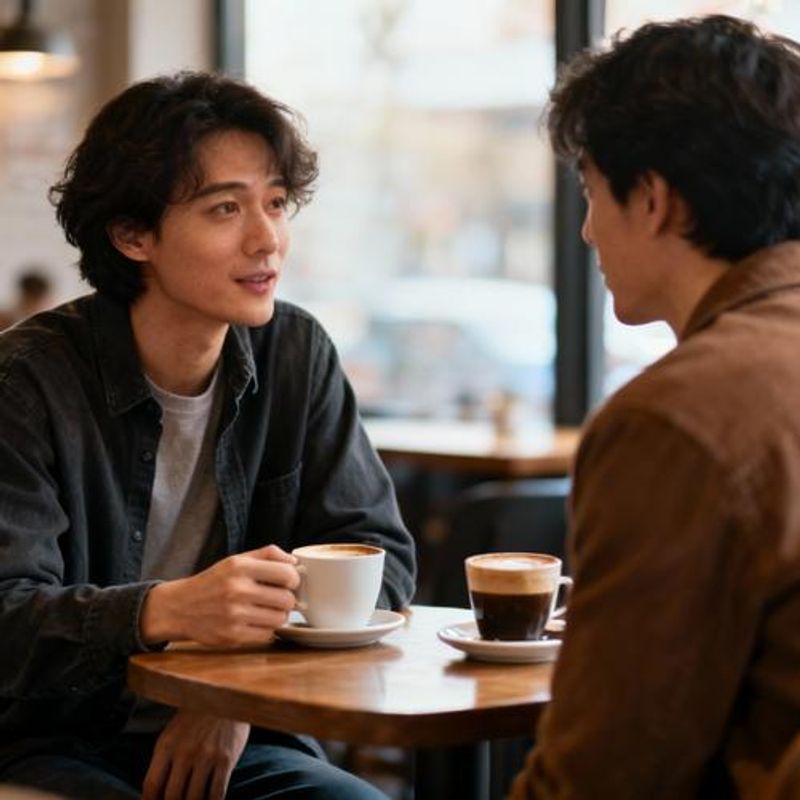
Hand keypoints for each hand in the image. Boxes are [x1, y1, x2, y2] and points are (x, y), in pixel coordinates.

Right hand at [140, 544, 299, 645]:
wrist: (180, 607)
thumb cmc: (215, 581)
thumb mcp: (237, 560)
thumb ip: (267, 554)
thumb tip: (296, 561)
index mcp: (240, 566)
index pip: (287, 573)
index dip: (294, 579)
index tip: (290, 582)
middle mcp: (237, 589)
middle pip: (287, 600)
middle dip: (288, 600)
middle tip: (279, 598)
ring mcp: (234, 614)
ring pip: (280, 619)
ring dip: (278, 616)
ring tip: (266, 610)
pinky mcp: (232, 636)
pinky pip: (267, 634)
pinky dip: (266, 629)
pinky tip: (255, 621)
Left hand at [142, 711, 248, 799]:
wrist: (226, 694)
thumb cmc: (196, 717)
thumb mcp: (173, 734)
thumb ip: (163, 762)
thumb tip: (155, 795)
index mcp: (166, 745)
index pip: (151, 786)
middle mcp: (185, 752)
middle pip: (171, 796)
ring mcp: (207, 756)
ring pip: (194, 798)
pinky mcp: (226, 758)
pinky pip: (217, 793)